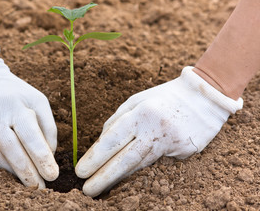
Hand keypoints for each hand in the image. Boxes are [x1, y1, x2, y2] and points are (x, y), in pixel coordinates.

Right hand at [0, 43, 57, 187]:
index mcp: (16, 107)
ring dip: (14, 172)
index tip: (52, 175)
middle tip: (41, 188)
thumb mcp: (37, 100)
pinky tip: (13, 171)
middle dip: (28, 172)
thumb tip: (50, 154)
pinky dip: (1, 165)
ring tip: (31, 184)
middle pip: (12, 150)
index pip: (31, 136)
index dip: (42, 158)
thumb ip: (47, 126)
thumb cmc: (15, 93)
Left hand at [76, 67, 242, 196]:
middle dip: (104, 177)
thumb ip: (118, 119)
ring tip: (101, 186)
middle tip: (87, 190)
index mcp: (141, 113)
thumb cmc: (164, 96)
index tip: (80, 171)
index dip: (95, 157)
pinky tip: (127, 176)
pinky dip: (140, 169)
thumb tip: (102, 142)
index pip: (113, 139)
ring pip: (140, 165)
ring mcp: (172, 142)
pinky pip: (157, 161)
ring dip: (119, 177)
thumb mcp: (138, 100)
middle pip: (126, 159)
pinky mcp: (184, 152)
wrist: (205, 95)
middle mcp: (156, 129)